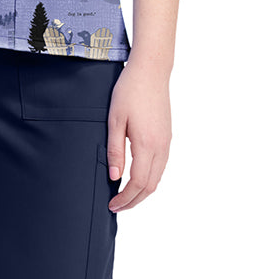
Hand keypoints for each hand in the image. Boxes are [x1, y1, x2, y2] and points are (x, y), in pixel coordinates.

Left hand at [106, 57, 171, 211]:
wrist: (151, 71)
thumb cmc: (129, 92)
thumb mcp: (114, 120)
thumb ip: (115, 150)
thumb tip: (115, 177)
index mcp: (147, 145)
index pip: (138, 183)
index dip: (125, 198)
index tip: (112, 205)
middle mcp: (161, 147)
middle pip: (150, 186)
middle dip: (134, 201)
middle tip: (117, 207)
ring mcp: (167, 142)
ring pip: (158, 177)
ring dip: (143, 191)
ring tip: (125, 197)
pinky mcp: (167, 136)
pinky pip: (161, 166)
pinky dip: (150, 179)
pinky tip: (138, 178)